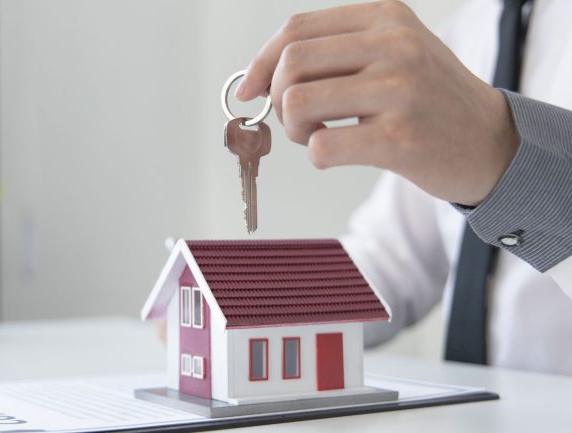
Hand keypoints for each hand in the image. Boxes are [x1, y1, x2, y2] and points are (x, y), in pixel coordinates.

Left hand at [235, 0, 517, 205]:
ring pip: (297, 102)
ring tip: (317, 135)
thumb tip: (257, 79)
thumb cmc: (428, 101)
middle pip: (291, 63)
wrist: (491, 142)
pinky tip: (339, 153)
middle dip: (277, 97)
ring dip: (293, 129)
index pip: (297, 30)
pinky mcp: (399, 138)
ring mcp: (399, 90)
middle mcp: (393, 45)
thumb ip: (334, 55)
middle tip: (296, 120)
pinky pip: (321, 146)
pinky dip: (316, 156)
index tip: (250, 90)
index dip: (261, 62)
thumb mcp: (392, 54)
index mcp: (385, 18)